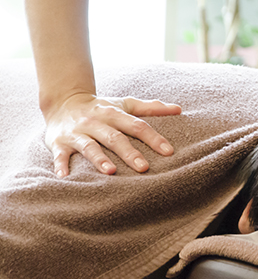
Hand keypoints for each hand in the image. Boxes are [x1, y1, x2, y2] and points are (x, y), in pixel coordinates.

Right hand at [43, 93, 181, 176]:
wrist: (63, 101)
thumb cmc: (102, 108)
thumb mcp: (125, 105)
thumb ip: (151, 108)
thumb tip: (179, 109)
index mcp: (114, 114)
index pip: (137, 126)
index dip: (153, 138)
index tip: (168, 151)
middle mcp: (95, 122)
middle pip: (114, 138)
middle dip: (129, 152)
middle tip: (144, 168)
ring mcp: (77, 133)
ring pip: (89, 146)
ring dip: (99, 159)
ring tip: (111, 172)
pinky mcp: (58, 142)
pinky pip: (59, 154)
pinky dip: (61, 165)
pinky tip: (66, 177)